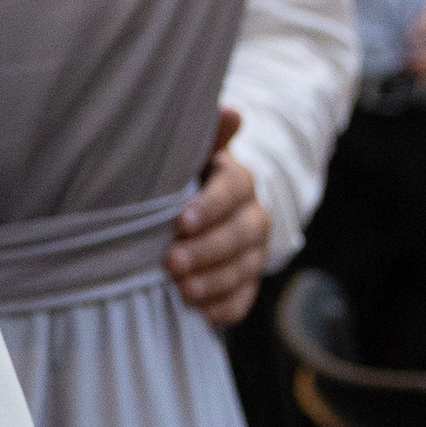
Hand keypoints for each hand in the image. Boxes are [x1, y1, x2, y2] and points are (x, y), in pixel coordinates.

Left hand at [166, 107, 268, 331]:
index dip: (210, 206)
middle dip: (207, 250)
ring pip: (245, 267)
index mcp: (236, 179)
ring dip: (215, 281)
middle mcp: (252, 214)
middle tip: (172, 262)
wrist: (196, 205)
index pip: (234, 189)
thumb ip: (205, 137)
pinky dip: (227, 307)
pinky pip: (246, 297)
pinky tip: (204, 315)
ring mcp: (253, 249)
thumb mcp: (189, 153)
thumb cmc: (184, 175)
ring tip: (183, 291)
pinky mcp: (248, 279)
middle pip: (241, 233)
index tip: (180, 220)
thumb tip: (231, 111)